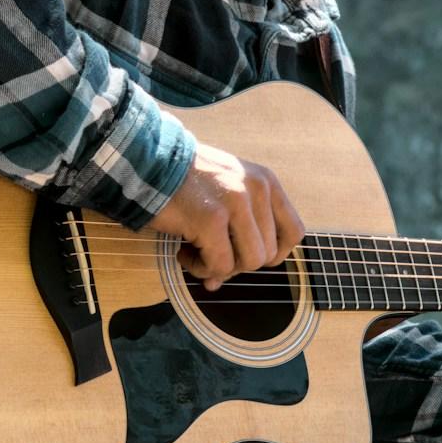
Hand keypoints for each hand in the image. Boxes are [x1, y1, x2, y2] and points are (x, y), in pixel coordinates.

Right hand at [147, 142, 302, 289]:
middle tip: (209, 252)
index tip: (244, 253)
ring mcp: (236, 202)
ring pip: (249, 263)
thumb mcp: (226, 192)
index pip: (294, 233)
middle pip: (268, 255)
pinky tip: (184, 252)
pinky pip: (220, 265)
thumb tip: (219, 281)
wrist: (147, 162)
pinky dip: (201, 268)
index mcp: (266, 182)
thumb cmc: (184, 181)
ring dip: (220, 267)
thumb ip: (237, 232)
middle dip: (237, 263)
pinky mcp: (211, 219)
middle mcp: (257, 189)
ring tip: (195, 251)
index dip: (272, 254)